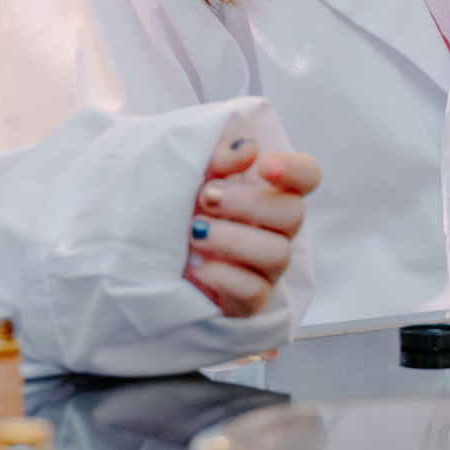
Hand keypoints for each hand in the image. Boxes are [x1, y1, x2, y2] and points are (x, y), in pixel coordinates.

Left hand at [186, 122, 319, 318]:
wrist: (141, 251)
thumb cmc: (175, 203)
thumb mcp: (190, 169)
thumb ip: (219, 155)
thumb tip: (249, 149)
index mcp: (267, 190)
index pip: (308, 175)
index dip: (295, 169)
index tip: (264, 166)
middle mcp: (275, 228)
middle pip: (295, 214)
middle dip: (249, 203)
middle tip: (206, 198)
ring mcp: (265, 267)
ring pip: (277, 253)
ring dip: (231, 238)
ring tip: (194, 232)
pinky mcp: (249, 300)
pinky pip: (254, 291)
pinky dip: (222, 275)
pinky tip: (195, 263)